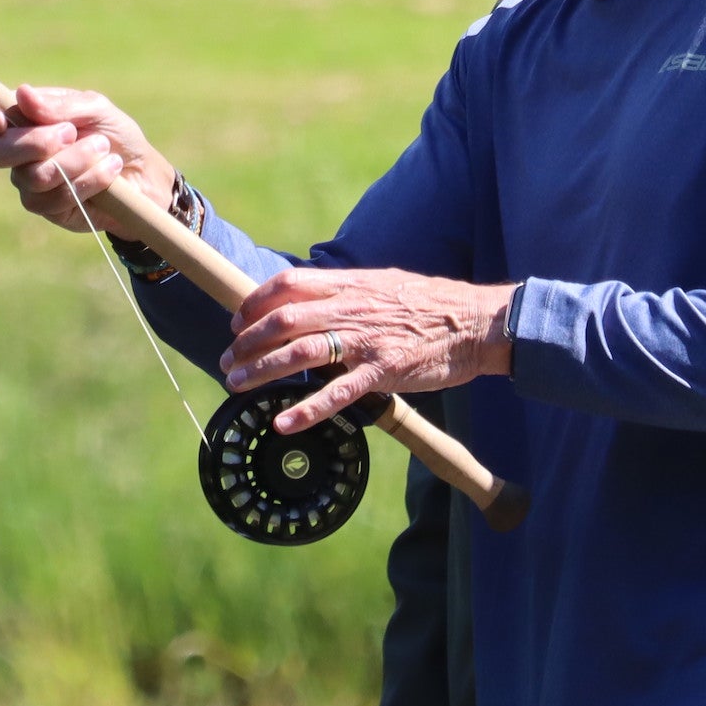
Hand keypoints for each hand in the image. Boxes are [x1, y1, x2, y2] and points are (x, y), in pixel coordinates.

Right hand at [0, 83, 175, 233]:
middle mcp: (18, 153)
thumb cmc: (115, 134)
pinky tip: (110, 170)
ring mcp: (31, 183)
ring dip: (73, 161)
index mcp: (22, 119)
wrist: (144, 173)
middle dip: (33, 143)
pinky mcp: (50, 209)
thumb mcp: (96, 109)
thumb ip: (60, 105)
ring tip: (103, 148)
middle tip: (70, 133)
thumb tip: (22, 94)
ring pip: (32, 177)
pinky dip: (87, 180)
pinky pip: (55, 198)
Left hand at [222, 265, 515, 433]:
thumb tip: (310, 299)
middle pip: (283, 320)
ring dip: (262, 370)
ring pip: (301, 353)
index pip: (289, 285)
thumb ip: (347, 291)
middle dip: (247, 341)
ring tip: (237, 385)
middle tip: (228, 361)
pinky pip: (338, 392)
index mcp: (351, 284)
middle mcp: (352, 308)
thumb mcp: (383, 284)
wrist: (477, 322)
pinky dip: (306, 408)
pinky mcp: (384, 371)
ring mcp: (366, 340)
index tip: (237, 322)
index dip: (255, 303)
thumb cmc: (431, 305)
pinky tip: (283, 422)